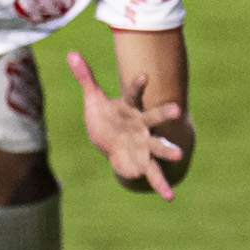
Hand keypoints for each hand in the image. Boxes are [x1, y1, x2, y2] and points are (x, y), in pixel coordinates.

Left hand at [66, 49, 187, 198]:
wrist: (111, 143)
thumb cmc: (106, 118)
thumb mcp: (94, 99)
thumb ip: (85, 77)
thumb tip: (71, 52)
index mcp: (131, 108)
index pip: (134, 94)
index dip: (138, 85)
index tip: (143, 75)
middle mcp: (142, 126)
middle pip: (154, 118)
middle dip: (165, 114)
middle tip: (177, 109)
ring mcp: (145, 144)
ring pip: (158, 146)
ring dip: (168, 150)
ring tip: (179, 154)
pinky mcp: (143, 163)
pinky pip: (153, 174)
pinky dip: (160, 185)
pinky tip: (169, 197)